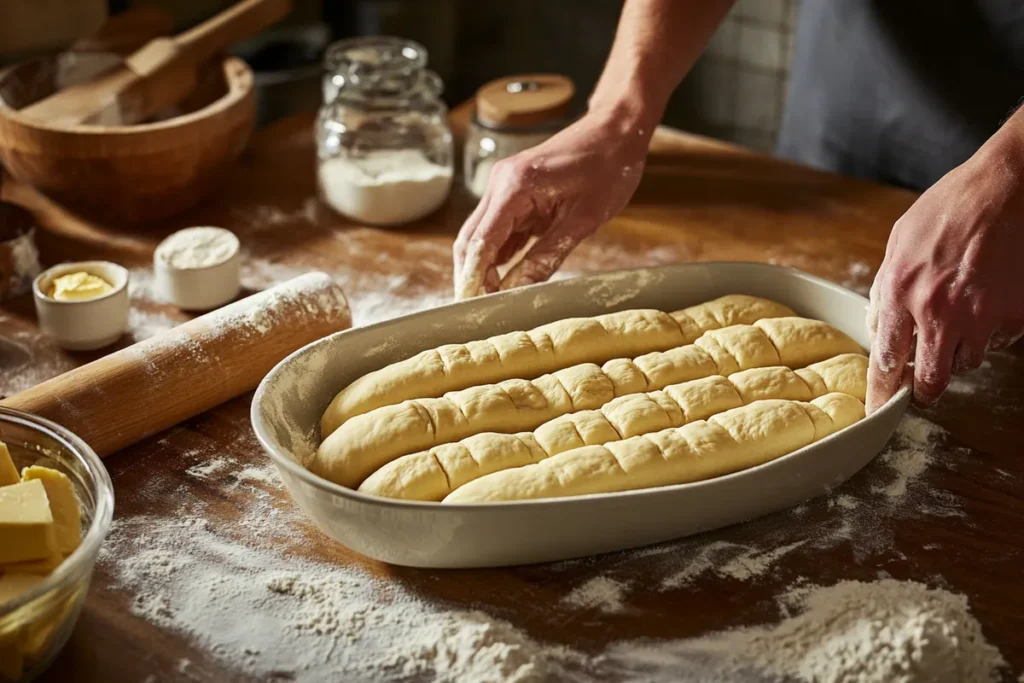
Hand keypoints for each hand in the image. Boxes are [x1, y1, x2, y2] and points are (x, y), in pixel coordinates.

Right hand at [453, 110, 649, 298]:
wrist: (617, 130)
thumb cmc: (608, 168)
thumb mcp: (583, 220)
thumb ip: (547, 256)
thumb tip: (519, 290)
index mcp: (514, 187)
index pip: (480, 242)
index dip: (473, 278)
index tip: (473, 307)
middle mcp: (501, 184)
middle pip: (470, 240)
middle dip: (471, 276)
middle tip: (479, 311)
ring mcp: (505, 187)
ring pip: (481, 236)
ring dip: (484, 268)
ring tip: (493, 301)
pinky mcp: (516, 193)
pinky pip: (500, 230)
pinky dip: (499, 255)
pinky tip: (505, 279)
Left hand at [866, 133, 1023, 412]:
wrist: (1007, 187)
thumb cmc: (951, 207)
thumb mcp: (899, 242)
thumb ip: (887, 287)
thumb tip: (878, 323)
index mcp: (901, 292)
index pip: (886, 360)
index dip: (882, 391)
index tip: (876, 412)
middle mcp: (938, 311)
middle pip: (931, 380)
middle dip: (925, 388)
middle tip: (923, 386)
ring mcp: (981, 316)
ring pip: (967, 362)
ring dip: (959, 352)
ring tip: (960, 319)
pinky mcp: (1015, 314)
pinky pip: (1000, 342)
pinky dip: (992, 332)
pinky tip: (988, 303)